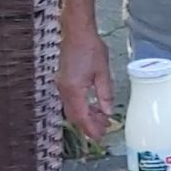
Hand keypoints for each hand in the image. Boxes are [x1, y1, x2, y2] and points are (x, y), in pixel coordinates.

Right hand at [57, 26, 113, 141]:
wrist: (77, 33)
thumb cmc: (91, 48)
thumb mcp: (103, 72)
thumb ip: (105, 94)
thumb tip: (108, 112)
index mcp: (74, 90)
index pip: (81, 116)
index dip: (91, 129)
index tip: (100, 137)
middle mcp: (64, 91)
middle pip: (75, 116)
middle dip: (88, 126)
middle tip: (103, 131)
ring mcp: (62, 86)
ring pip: (72, 110)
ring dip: (86, 117)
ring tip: (102, 120)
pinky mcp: (64, 82)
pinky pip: (72, 101)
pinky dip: (82, 108)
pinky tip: (94, 107)